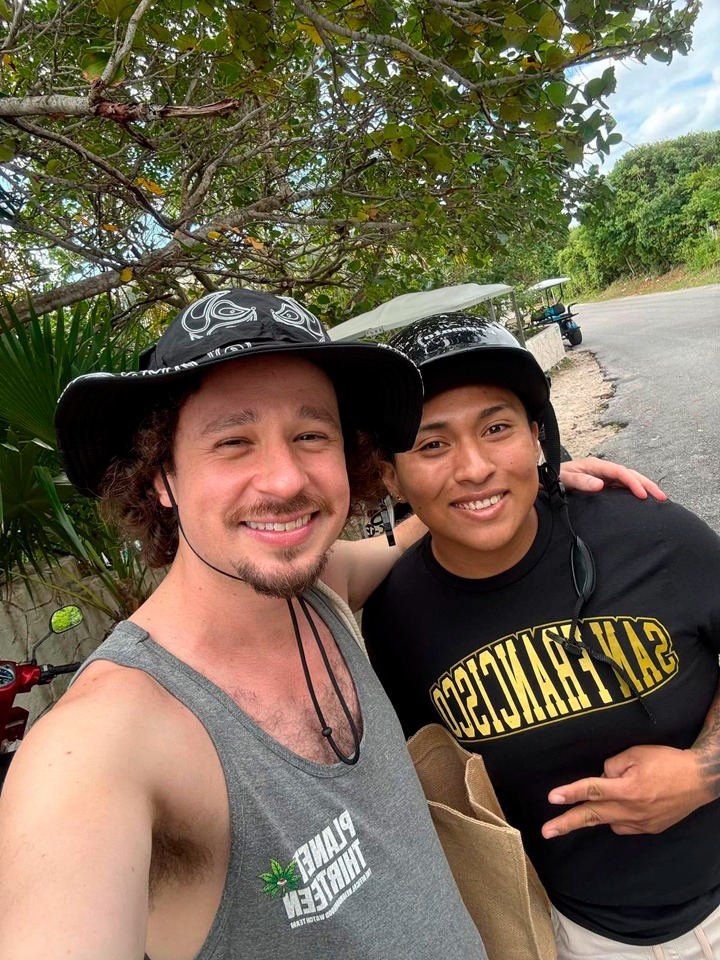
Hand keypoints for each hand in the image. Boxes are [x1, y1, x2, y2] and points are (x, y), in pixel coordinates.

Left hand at [542, 745, 710, 838]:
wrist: (698, 780)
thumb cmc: (666, 761)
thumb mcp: (636, 754)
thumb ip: (611, 766)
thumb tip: (599, 779)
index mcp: (629, 788)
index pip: (593, 790)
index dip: (570, 793)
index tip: (552, 798)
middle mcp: (633, 810)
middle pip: (593, 816)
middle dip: (566, 823)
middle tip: (546, 831)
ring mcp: (642, 823)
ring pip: (608, 821)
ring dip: (595, 815)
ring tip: (583, 808)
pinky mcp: (649, 830)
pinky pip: (624, 825)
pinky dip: (617, 816)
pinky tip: (620, 806)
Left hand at [559, 457, 666, 500]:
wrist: (547, 481)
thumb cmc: (556, 477)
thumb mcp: (564, 478)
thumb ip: (580, 481)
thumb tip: (600, 485)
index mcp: (596, 466)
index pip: (620, 472)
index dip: (633, 482)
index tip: (642, 494)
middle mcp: (603, 470)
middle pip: (630, 475)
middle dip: (647, 484)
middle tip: (662, 497)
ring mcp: (605, 478)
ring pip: (629, 481)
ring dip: (644, 488)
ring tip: (659, 499)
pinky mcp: (605, 486)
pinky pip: (623, 489)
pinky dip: (635, 493)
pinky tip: (644, 502)